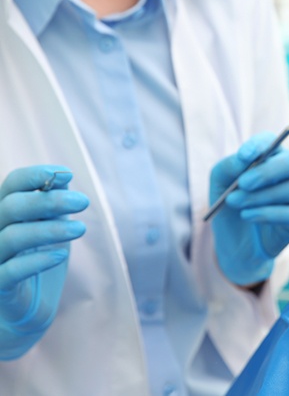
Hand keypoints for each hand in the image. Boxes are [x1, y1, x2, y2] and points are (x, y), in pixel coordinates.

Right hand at [0, 166, 88, 359]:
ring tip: (80, 229)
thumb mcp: (51, 226)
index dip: (34, 175)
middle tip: (83, 202)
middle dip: (50, 200)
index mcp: (5, 213)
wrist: (27, 312)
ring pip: (11, 237)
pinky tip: (61, 255)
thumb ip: (53, 202)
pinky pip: (10, 272)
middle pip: (12, 206)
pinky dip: (37, 261)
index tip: (64, 174)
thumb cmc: (37, 260)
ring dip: (50, 229)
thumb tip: (62, 176)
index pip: (11, 185)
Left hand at [209, 133, 288, 286]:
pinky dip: (266, 214)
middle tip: (243, 182)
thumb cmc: (230, 204)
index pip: (273, 142)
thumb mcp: (220, 182)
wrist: (233, 243)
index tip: (244, 155)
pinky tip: (247, 215)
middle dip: (268, 171)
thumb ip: (229, 166)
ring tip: (234, 202)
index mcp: (273, 157)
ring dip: (259, 196)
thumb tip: (244, 159)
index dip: (260, 146)